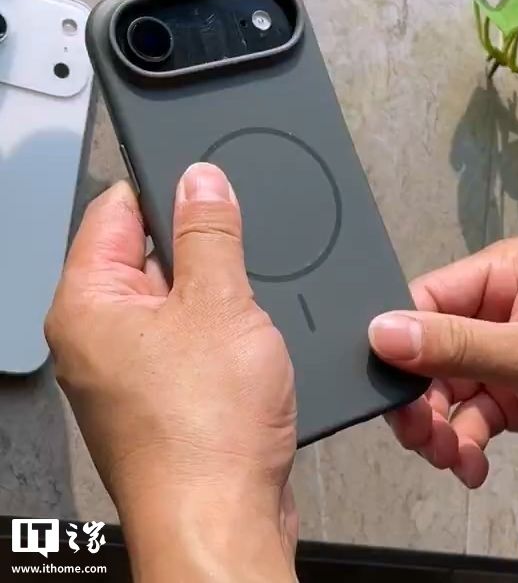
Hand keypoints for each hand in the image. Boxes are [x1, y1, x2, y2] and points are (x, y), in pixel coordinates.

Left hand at [46, 163, 296, 582]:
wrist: (224, 518)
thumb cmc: (206, 431)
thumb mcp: (221, 304)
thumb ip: (209, 233)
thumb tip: (201, 180)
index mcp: (88, 304)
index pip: (115, 211)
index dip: (163, 189)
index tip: (204, 182)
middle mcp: (98, 337)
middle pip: (147, 256)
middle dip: (199, 251)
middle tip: (238, 263)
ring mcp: (130, 370)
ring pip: (177, 302)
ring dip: (216, 297)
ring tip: (243, 320)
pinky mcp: (163, 396)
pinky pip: (190, 341)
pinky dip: (220, 333)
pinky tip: (246, 349)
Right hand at [369, 237, 517, 505]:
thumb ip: (456, 345)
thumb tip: (381, 332)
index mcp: (506, 275)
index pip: (429, 298)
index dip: (401, 340)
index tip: (385, 383)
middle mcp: (499, 310)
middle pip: (431, 350)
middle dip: (422, 397)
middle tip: (420, 436)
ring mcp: (506, 355)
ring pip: (446, 389)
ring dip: (442, 427)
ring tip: (453, 457)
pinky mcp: (514, 395)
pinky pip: (470, 416)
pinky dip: (465, 443)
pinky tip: (473, 465)